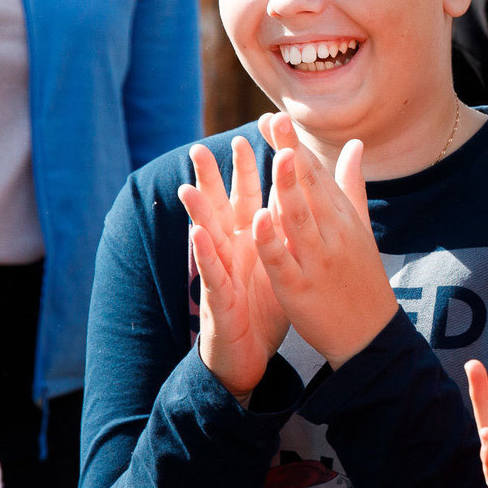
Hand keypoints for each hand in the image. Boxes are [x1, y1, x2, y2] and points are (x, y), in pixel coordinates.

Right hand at [179, 135, 288, 400]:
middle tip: (203, 147)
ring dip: (198, 213)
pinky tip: (197, 235)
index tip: (253, 133)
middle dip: (215, 180)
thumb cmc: (265, 307)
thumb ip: (287, 229)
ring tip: (188, 186)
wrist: (253, 354)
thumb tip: (299, 199)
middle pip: (222, 209)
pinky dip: (206, 255)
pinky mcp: (220, 300)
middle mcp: (232, 253)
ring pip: (208, 238)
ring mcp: (222, 275)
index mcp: (250, 242)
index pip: (250, 198)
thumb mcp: (281, 263)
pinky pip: (212, 275)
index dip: (250, 168)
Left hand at [252, 114, 395, 369]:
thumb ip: (351, 184)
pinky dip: (272, 240)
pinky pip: (284, 261)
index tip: (273, 117)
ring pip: (299, 219)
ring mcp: (318, 261)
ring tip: (275, 156)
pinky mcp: (301, 289)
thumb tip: (355, 144)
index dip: (294, 145)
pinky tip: (259, 219)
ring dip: (287, 187)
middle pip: (309, 188)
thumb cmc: (361, 278)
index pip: (316, 173)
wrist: (371, 335)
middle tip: (273, 121)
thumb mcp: (360, 228)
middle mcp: (333, 233)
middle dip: (290, 153)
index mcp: (343, 217)